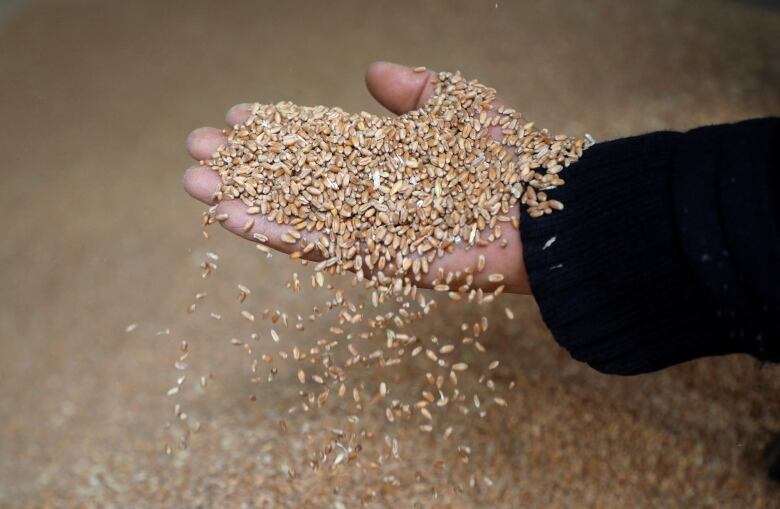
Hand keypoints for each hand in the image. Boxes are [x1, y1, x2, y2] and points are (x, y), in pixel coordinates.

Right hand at [183, 62, 530, 293]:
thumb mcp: (456, 104)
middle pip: (297, 180)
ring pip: (295, 214)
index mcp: (388, 160)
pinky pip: (318, 245)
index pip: (321, 144)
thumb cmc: (509, 156)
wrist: (546, 211)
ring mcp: (372, 230)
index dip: (279, 132)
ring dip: (243, 199)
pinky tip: (232, 215)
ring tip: (194, 183)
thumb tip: (371, 70)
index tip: (239, 117)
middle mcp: (373, 197)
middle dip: (247, 165)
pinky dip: (274, 231)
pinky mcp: (377, 261)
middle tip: (197, 149)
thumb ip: (412, 90)